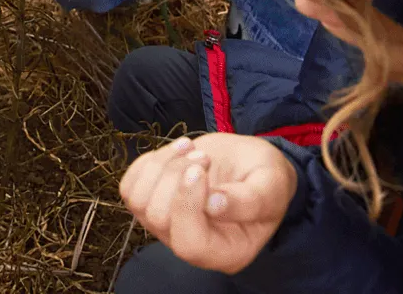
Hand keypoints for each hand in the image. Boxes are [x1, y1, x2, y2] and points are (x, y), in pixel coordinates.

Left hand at [119, 134, 297, 274]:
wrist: (249, 163)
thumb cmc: (266, 177)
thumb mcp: (272, 185)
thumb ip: (249, 200)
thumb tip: (213, 205)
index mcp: (228, 252)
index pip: (190, 244)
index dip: (187, 205)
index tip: (201, 169)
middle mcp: (193, 245)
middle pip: (159, 218)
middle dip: (177, 176)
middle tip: (205, 157)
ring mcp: (167, 226)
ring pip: (139, 201)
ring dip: (163, 166)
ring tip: (192, 150)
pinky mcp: (151, 202)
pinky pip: (130, 185)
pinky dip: (150, 161)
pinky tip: (178, 151)